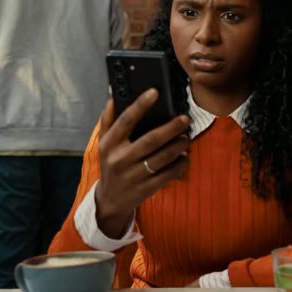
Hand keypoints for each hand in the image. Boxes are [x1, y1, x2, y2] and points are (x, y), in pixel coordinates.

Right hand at [93, 90, 189, 236]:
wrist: (110, 199)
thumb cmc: (110, 165)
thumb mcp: (104, 143)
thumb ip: (108, 120)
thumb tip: (113, 95)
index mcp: (110, 144)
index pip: (126, 121)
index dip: (140, 105)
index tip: (154, 92)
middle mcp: (120, 159)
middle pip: (150, 140)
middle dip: (171, 128)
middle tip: (184, 119)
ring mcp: (134, 176)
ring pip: (162, 158)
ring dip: (179, 146)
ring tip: (186, 137)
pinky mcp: (146, 189)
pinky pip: (168, 174)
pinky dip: (180, 164)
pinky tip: (184, 157)